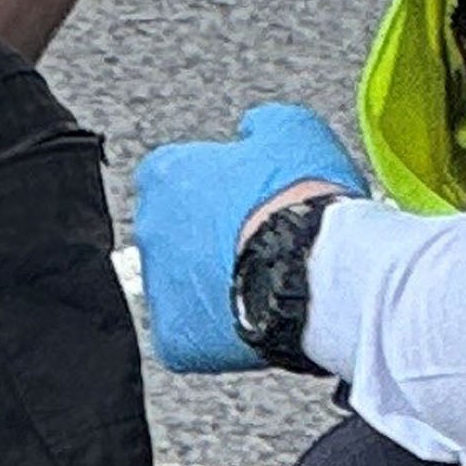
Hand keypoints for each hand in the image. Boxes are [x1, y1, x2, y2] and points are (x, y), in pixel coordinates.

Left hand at [131, 105, 362, 373]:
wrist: (315, 266)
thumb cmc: (301, 197)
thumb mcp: (292, 129)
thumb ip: (260, 126)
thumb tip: (252, 129)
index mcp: (165, 174)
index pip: (174, 179)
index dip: (214, 192)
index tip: (243, 202)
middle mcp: (150, 228)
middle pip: (174, 235)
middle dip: (209, 241)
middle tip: (257, 244)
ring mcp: (158, 287)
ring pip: (182, 288)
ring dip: (213, 286)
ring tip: (264, 284)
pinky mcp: (175, 339)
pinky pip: (189, 338)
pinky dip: (216, 333)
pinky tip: (254, 317)